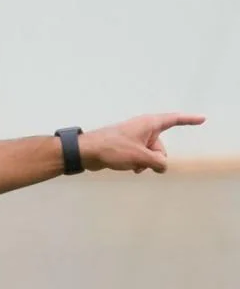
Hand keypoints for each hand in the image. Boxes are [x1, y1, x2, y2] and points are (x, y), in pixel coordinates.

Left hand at [79, 112, 205, 173]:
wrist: (87, 152)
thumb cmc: (113, 149)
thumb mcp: (140, 156)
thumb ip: (157, 162)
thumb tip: (163, 167)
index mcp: (149, 124)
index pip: (174, 120)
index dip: (189, 120)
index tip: (202, 119)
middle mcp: (143, 129)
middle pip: (160, 147)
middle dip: (155, 158)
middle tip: (141, 162)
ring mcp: (134, 138)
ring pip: (150, 155)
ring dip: (145, 163)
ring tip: (132, 166)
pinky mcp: (126, 148)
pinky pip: (140, 157)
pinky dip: (138, 163)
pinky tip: (129, 169)